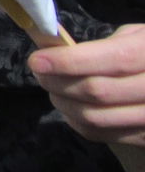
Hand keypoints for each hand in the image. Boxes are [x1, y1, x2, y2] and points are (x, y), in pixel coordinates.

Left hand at [30, 24, 144, 145]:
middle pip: (98, 92)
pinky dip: (78, 122)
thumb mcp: (138, 36)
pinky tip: (69, 108)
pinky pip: (105, 135)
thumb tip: (58, 48)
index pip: (111, 60)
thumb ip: (105, 44)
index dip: (70, 61)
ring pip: (97, 117)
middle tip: (39, 72)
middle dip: (58, 82)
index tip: (38, 59)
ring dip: (64, 103)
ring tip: (52, 89)